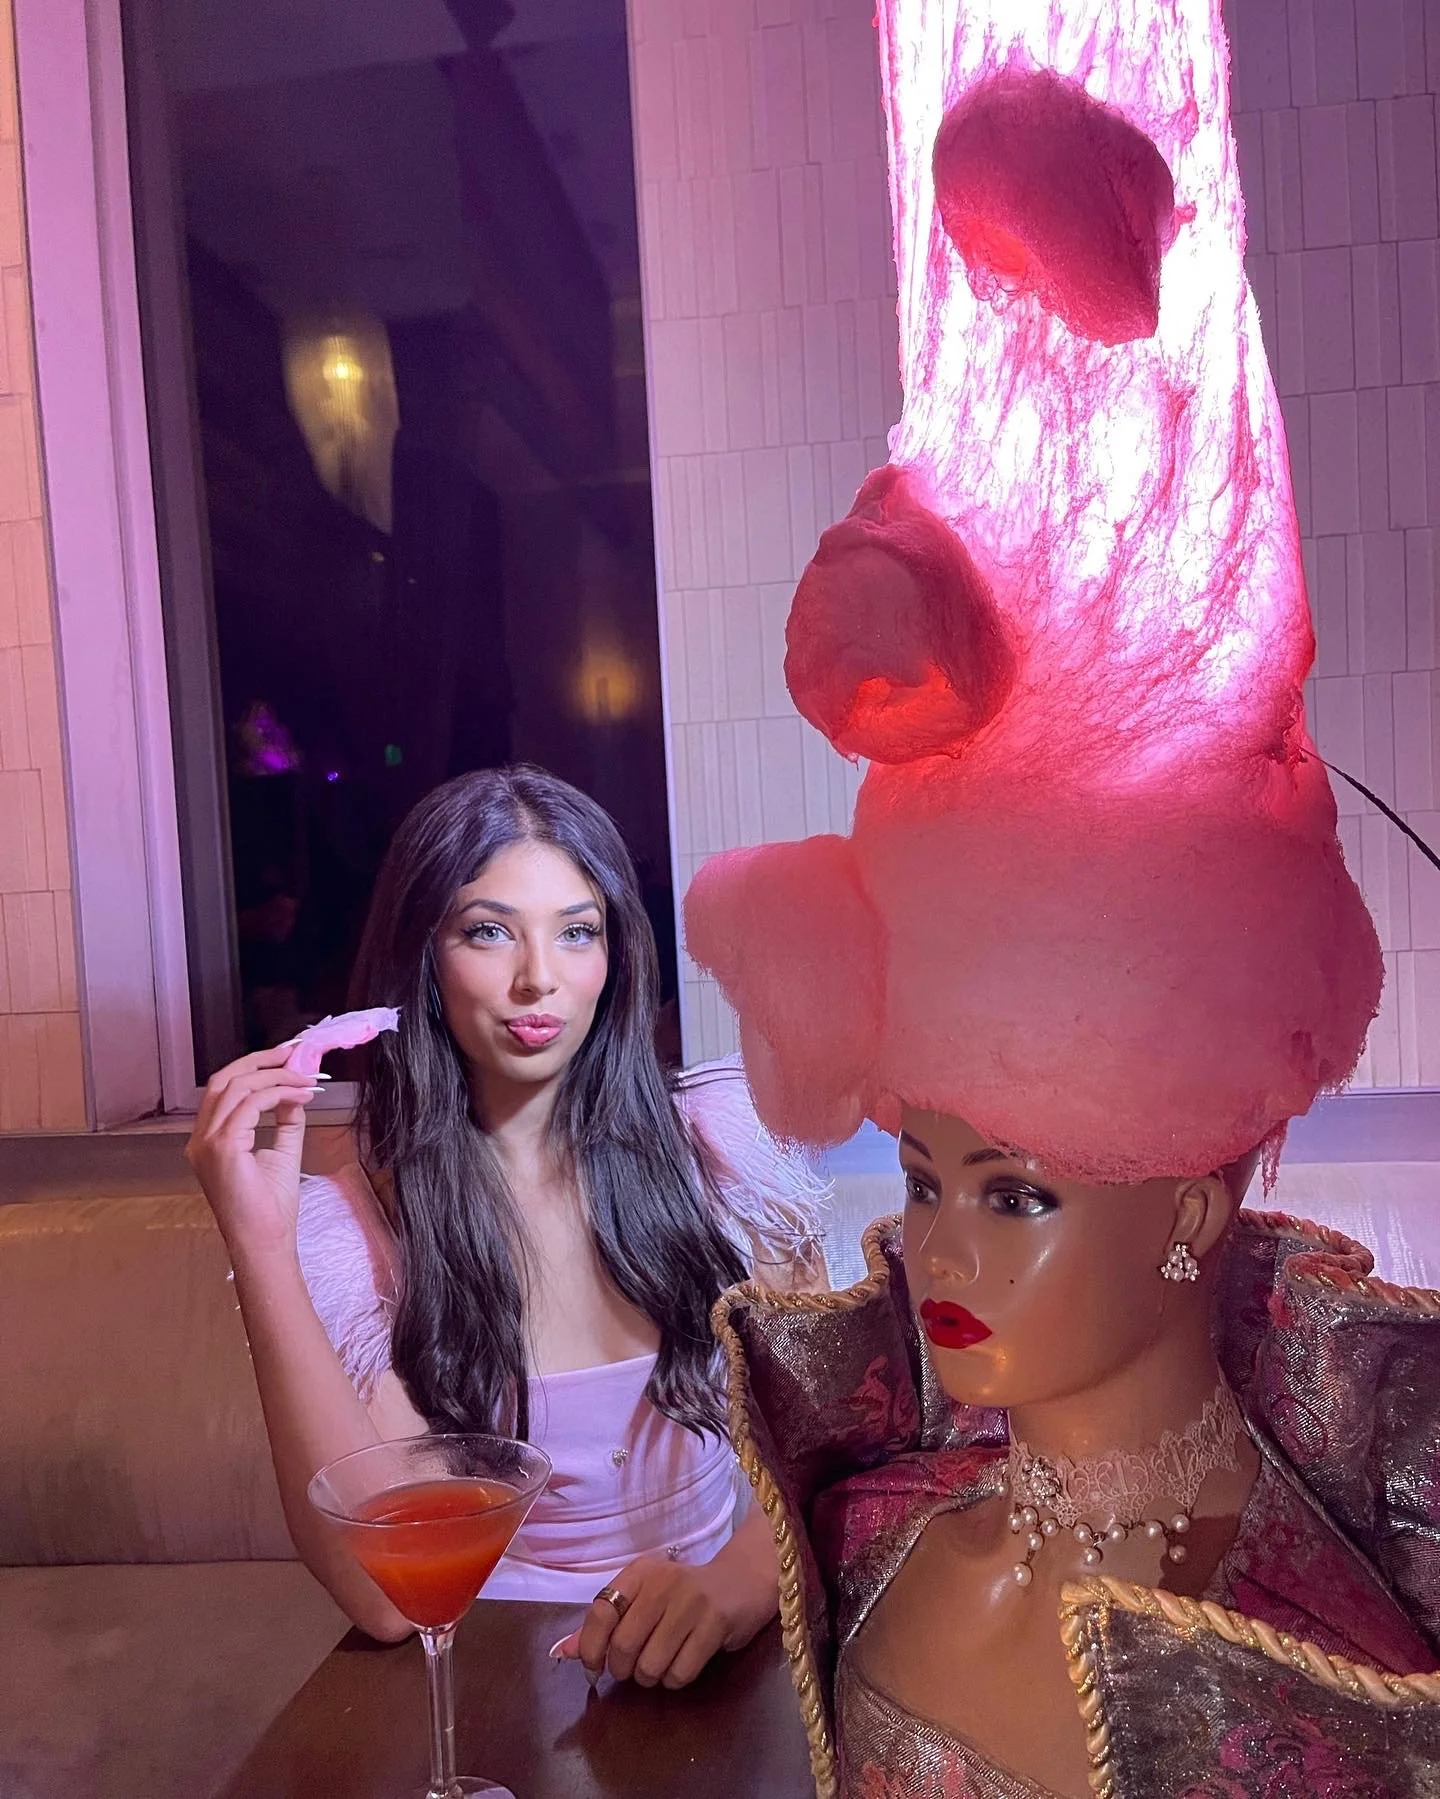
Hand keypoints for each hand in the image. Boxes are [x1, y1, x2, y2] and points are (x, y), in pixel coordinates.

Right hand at [185, 1045, 318, 1256]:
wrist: (265, 1241)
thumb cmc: (269, 1208)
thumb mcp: (281, 1153)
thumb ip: (285, 1121)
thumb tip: (294, 1093)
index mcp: (208, 1140)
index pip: (224, 1089)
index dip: (254, 1067)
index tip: (287, 1057)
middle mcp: (200, 1139)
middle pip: (224, 1080)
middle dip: (261, 1061)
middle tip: (294, 1053)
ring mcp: (207, 1143)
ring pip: (236, 1087)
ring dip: (275, 1076)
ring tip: (305, 1077)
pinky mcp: (222, 1148)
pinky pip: (250, 1104)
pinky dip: (278, 1092)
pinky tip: (300, 1095)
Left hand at [559, 1548, 773, 1690]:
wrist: (743, 1582)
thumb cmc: (684, 1595)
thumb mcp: (643, 1598)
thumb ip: (603, 1625)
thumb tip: (562, 1652)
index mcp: (639, 1572)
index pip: (600, 1612)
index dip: (590, 1648)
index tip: (593, 1668)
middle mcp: (663, 1582)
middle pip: (623, 1646)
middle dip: (624, 1670)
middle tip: (635, 1667)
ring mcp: (691, 1602)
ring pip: (650, 1665)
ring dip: (651, 1677)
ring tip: (662, 1663)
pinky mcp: (716, 1623)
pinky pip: (680, 1673)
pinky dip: (675, 1680)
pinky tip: (683, 1663)